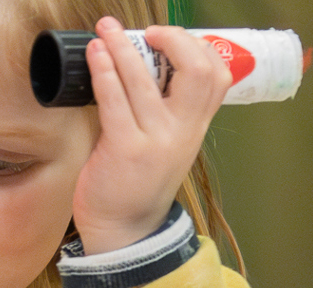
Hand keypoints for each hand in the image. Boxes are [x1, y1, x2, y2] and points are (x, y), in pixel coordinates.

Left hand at [71, 16, 231, 254]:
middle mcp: (182, 131)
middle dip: (171, 39)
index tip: (169, 38)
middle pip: (196, 71)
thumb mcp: (167, 146)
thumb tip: (147, 67)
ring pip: (145, 79)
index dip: (197, 48)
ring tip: (105, 30)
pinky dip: (104, 72)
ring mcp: (156, 140)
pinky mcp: (125, 149)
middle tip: (146, 31)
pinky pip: (115, 100)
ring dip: (122, 47)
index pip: (217, 77)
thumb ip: (167, 113)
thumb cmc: (137, 184)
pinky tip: (95, 56)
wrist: (124, 232)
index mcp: (195, 128)